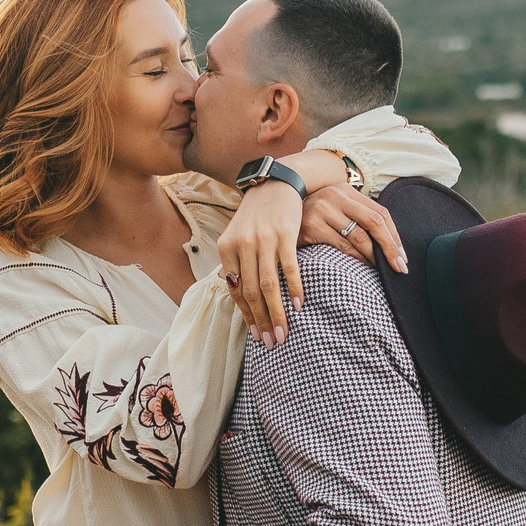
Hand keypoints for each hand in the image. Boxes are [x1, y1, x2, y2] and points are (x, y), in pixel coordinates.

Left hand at [217, 183, 302, 347]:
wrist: (275, 183)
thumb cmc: (257, 214)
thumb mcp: (238, 235)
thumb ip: (235, 261)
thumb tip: (232, 289)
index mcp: (227, 248)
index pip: (236, 290)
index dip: (246, 315)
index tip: (255, 335)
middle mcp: (242, 245)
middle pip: (252, 293)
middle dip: (261, 321)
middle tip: (271, 342)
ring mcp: (264, 240)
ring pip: (269, 286)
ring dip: (276, 314)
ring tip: (284, 333)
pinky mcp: (285, 235)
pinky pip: (289, 269)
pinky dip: (294, 290)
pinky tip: (298, 306)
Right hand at [301, 187, 407, 272]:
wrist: (273, 213)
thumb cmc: (310, 218)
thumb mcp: (334, 209)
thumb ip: (355, 217)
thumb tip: (388, 243)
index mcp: (346, 190)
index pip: (380, 212)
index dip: (394, 236)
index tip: (402, 256)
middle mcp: (336, 195)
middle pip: (374, 222)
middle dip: (390, 247)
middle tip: (400, 267)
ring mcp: (323, 209)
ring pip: (359, 236)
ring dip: (373, 256)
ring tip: (381, 270)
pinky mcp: (312, 225)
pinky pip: (342, 245)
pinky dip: (356, 258)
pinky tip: (362, 267)